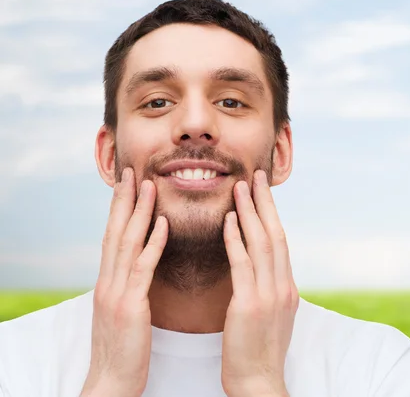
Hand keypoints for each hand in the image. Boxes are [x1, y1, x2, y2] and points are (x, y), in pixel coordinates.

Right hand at [80, 169, 167, 396]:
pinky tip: (163, 223)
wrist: (111, 383)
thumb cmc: (123, 348)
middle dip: (125, 200)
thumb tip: (138, 264)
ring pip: (127, 242)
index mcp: (108, 282)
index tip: (128, 183)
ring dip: (139, 211)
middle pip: (116, 231)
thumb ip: (128, 285)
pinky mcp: (130, 307)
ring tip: (149, 185)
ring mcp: (117, 293)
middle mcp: (108, 281)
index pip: (113, 236)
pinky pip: (143, 268)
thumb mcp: (122, 310)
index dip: (120, 208)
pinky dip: (153, 243)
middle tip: (133, 171)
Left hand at [221, 170, 297, 396]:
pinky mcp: (249, 305)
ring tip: (241, 187)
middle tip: (256, 176)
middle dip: (265, 202)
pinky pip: (243, 264)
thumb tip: (264, 267)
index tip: (262, 191)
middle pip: (275, 233)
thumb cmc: (258, 350)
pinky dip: (236, 239)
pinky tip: (228, 220)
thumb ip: (270, 287)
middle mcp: (283, 285)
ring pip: (262, 242)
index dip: (271, 213)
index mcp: (287, 286)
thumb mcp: (272, 314)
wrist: (258, 383)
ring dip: (250, 212)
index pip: (280, 240)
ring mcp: (269, 294)